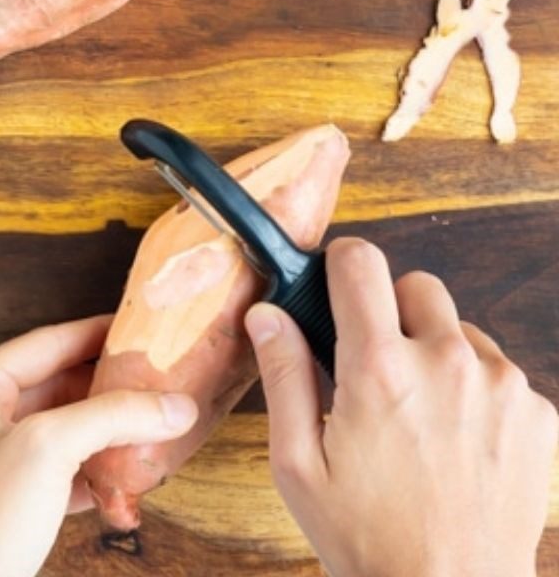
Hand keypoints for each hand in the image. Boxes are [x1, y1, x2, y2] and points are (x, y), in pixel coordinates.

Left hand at [0, 315, 197, 576]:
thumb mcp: (50, 449)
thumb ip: (115, 415)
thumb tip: (174, 405)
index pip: (47, 341)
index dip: (97, 332)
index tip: (137, 327)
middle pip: (54, 384)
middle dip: (105, 387)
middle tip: (152, 379)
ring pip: (54, 428)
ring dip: (98, 429)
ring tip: (145, 425)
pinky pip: (48, 467)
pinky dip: (84, 467)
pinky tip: (118, 476)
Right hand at [246, 237, 557, 576]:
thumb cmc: (367, 537)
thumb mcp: (298, 462)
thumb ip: (283, 374)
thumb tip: (267, 314)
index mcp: (379, 368)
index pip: (360, 263)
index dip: (341, 263)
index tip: (336, 282)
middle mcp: (446, 362)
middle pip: (416, 284)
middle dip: (391, 311)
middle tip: (375, 364)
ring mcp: (500, 385)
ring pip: (459, 327)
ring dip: (434, 351)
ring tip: (418, 411)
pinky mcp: (537, 412)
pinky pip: (497, 368)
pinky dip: (474, 387)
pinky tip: (456, 436)